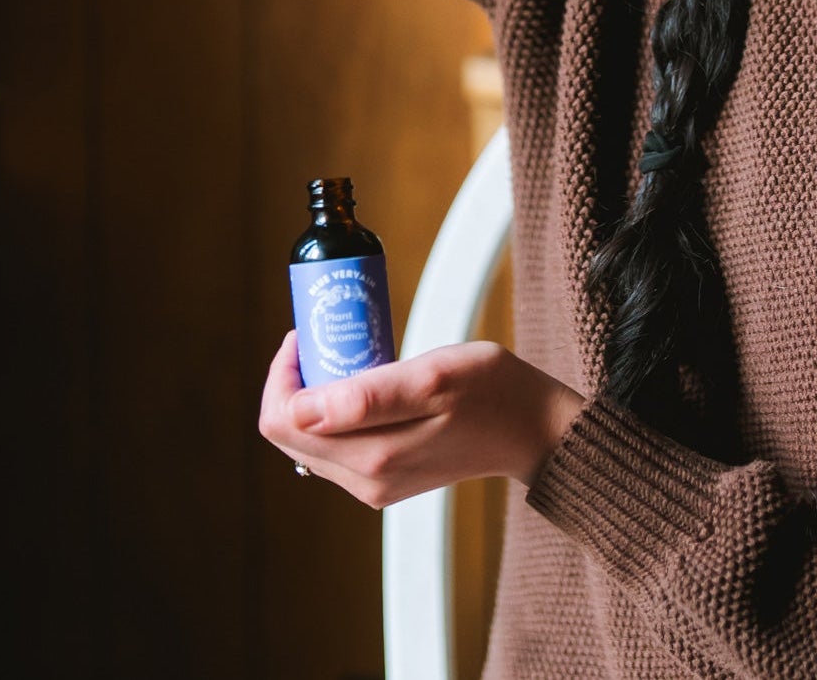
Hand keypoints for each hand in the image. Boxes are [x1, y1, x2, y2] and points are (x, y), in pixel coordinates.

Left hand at [258, 329, 585, 507]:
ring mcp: (375, 484)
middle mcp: (365, 481)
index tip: (307, 332)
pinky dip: (337, 411)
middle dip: (296, 381)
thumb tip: (300, 410)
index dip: (282, 373)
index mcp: (371, 457)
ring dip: (315, 395)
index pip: (282, 422)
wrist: (533, 429)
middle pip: (290, 432)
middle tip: (327, 336)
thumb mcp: (433, 378)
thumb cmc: (492, 391)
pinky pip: (337, 446)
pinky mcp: (386, 480)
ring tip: (349, 354)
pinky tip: (365, 382)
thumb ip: (367, 398)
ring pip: (310, 439)